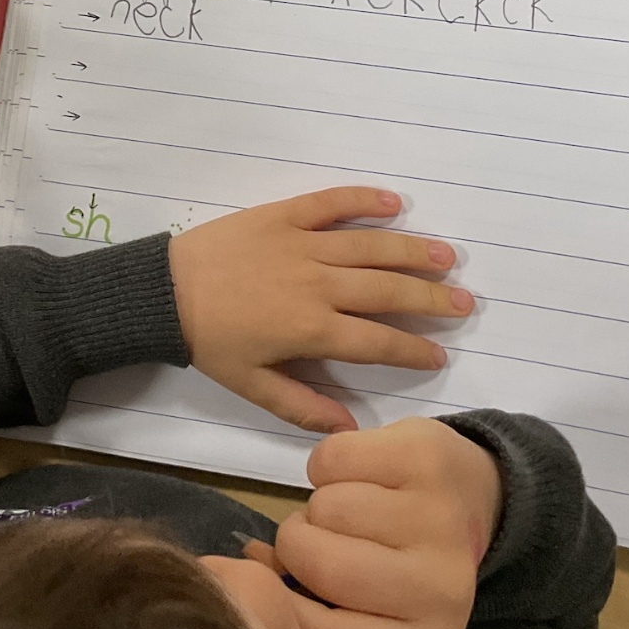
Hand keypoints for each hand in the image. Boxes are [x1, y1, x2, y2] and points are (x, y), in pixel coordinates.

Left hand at [169, 188, 472, 433]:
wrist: (163, 292)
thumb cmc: (210, 342)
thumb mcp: (252, 386)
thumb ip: (304, 407)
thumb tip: (351, 429)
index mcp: (311, 329)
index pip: (376, 342)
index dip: (412, 349)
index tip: (439, 355)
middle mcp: (316, 284)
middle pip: (387, 291)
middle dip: (431, 299)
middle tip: (465, 303)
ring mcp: (302, 244)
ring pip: (370, 246)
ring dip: (412, 250)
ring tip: (446, 256)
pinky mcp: (284, 214)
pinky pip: (331, 202)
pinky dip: (363, 199)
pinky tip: (394, 201)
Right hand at [206, 417, 503, 628]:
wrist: (477, 501)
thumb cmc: (405, 570)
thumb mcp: (368, 620)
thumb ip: (306, 625)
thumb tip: (248, 577)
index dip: (282, 607)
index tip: (281, 584)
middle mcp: (442, 588)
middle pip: (317, 561)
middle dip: (298, 543)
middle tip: (321, 539)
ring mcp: (437, 518)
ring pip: (323, 506)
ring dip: (320, 505)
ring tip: (349, 512)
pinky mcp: (425, 457)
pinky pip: (332, 457)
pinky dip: (328, 463)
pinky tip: (360, 475)